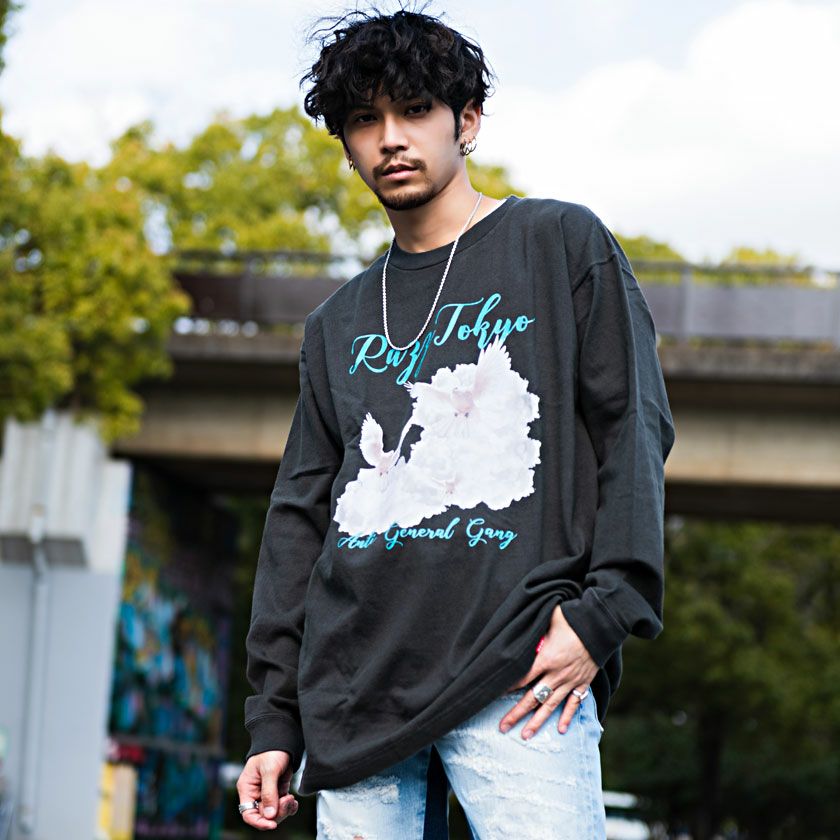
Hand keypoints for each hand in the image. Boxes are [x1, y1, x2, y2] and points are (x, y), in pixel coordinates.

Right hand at [236, 750, 298, 829]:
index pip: (248, 813)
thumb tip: (269, 815)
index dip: (259, 822)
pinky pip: (282, 807)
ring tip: (291, 798)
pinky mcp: (278, 791)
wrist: (282, 740)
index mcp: (247, 788)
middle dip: (276, 812)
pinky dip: (289, 807)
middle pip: (263, 815)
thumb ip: (269, 793)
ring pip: (274, 813)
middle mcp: (256, 793)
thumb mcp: (269, 770)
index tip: (272, 824)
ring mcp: (267, 793)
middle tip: (287, 800)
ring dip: (284, 809)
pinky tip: (293, 801)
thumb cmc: (272, 751)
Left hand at [499, 604, 598, 738]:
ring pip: (551, 705)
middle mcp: (557, 674)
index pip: (522, 677)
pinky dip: (567, 717)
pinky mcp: (583, 683)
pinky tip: (561, 730)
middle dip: (516, 713)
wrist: (601, 626)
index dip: (508, 687)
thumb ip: (535, 628)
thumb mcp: (549, 619)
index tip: (494, 695)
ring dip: (537, 722)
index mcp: (546, 658)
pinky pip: (574, 703)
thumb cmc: (573, 619)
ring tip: (525, 736)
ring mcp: (570, 681)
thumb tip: (520, 626)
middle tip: (503, 726)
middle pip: (533, 697)